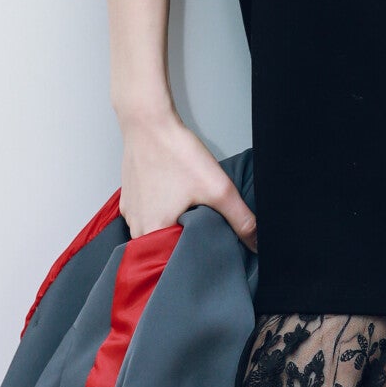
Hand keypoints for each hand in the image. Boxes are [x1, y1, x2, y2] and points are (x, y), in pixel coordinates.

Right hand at [117, 107, 256, 248]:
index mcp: (152, 232)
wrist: (148, 122)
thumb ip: (240, 219)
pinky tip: (176, 201)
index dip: (194, 261)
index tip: (208, 255)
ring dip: (173, 230)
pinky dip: (162, 215)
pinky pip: (148, 217)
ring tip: (191, 217)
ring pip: (155, 234)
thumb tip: (256, 243)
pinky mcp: (130, 199)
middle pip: (163, 250)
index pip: (173, 264)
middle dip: (184, 247)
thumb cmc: (175, 154)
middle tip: (204, 235)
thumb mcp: (217, 188)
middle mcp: (135, 227)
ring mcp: (129, 213)